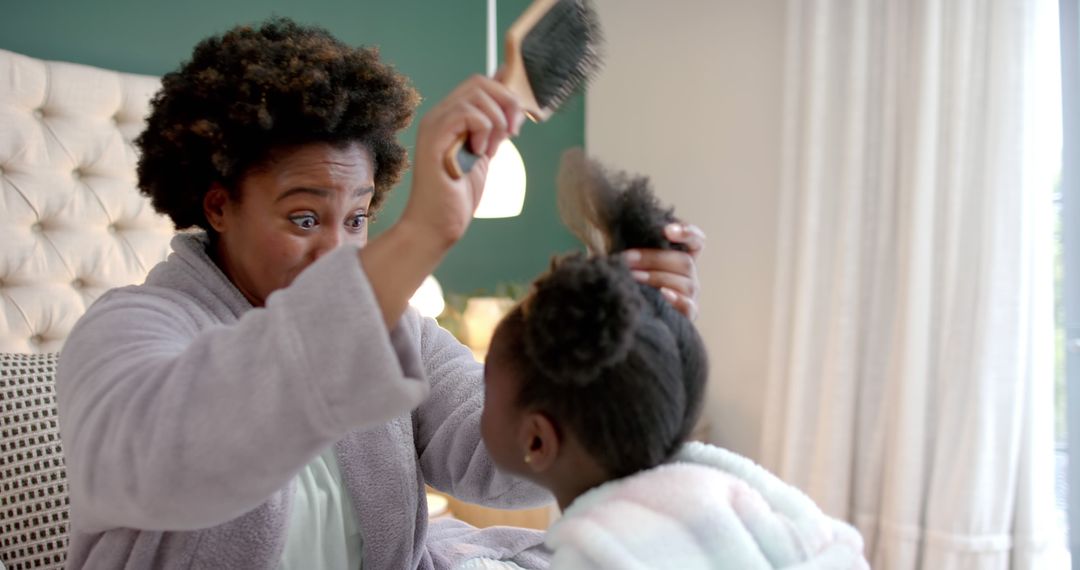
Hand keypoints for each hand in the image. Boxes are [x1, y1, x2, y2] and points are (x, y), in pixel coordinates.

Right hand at [400, 75, 524, 250]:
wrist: (436, 225)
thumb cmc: (458, 195)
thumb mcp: (485, 154)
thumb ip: (495, 130)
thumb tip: (515, 106)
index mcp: (451, 117)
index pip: (481, 83)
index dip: (506, 94)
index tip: (517, 124)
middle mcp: (439, 115)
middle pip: (480, 82)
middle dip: (507, 104)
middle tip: (511, 135)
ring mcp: (434, 124)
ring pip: (477, 95)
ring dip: (496, 123)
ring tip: (489, 151)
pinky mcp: (434, 136)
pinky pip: (467, 113)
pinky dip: (483, 130)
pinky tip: (478, 153)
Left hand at [623, 223, 705, 319]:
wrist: (633, 314)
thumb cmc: (633, 282)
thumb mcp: (633, 263)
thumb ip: (634, 249)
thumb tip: (618, 235)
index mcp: (681, 257)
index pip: (696, 240)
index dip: (687, 232)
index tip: (667, 230)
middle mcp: (690, 275)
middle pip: (684, 261)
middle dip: (653, 258)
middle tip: (628, 259)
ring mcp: (691, 294)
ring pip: (684, 282)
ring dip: (655, 277)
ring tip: (633, 277)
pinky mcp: (689, 313)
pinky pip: (687, 305)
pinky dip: (676, 299)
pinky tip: (661, 294)